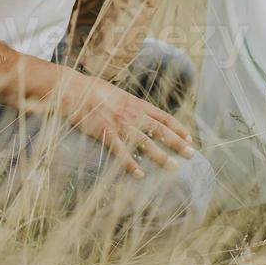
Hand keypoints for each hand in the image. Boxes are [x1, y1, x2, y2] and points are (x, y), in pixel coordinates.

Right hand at [57, 72, 195, 177]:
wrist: (74, 89)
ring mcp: (120, 124)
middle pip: (160, 130)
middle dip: (177, 142)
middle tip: (191, 154)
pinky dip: (130, 164)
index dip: (178, 128)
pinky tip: (139, 175)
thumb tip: (137, 111)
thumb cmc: (92, 90)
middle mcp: (133, 114)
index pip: (164, 116)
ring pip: (146, 142)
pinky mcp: (106, 133)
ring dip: (161, 155)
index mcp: (136, 103)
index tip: (189, 138)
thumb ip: (129, 104)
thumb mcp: (117, 93)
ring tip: (173, 167)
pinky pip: (121, 151)